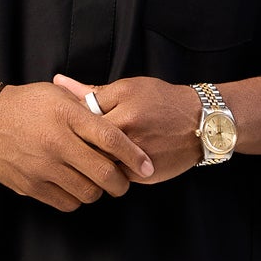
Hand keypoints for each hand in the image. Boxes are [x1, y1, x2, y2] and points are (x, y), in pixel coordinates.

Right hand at [0, 80, 155, 211]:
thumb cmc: (26, 105)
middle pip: (104, 173)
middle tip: (124, 181)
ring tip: (96, 182)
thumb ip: (89, 108)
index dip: (135, 156)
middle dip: (122, 182)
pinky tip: (74, 186)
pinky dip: (77, 198)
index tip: (148, 166)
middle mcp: (56, 142)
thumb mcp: (58, 96)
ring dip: (98, 191)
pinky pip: (66, 203)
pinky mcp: (30, 186)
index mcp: (67, 115)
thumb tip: (120, 123)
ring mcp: (43, 167)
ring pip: (88, 193)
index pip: (111, 139)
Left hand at [53, 73, 203, 183]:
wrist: (202, 122)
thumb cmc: (162, 100)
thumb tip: (58, 81)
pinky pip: (117, 178)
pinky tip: (108, 160)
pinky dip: (110, 171)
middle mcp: (129, 143)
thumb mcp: (128, 88)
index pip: (79, 126)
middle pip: (87, 151)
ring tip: (86, 152)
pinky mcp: (145, 177)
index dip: (69, 126)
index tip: (63, 125)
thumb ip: (92, 91)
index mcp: (121, 116)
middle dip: (76, 147)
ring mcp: (137, 163)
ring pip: (101, 168)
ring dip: (91, 161)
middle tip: (69, 142)